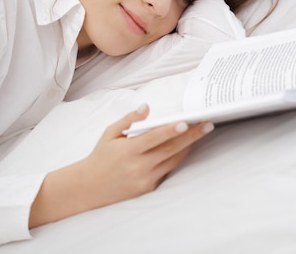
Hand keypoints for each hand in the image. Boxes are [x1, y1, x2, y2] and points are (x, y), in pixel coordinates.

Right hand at [29, 104, 212, 227]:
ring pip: (173, 161)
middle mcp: (138, 167)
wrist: (88, 188)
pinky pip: (167, 171)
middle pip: (170, 150)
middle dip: (191, 137)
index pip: (153, 139)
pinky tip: (186, 148)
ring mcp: (145, 179)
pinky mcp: (148, 188)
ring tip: (201, 133)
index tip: (186, 122)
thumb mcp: (109, 134)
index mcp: (127, 151)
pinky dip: (176, 158)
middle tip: (207, 125)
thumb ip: (129, 120)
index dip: (170, 131)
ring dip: (188, 147)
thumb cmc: (100, 156)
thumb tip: (146, 107)